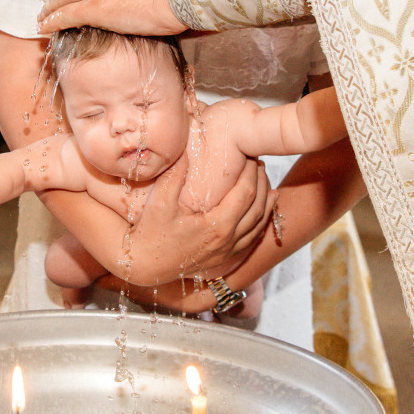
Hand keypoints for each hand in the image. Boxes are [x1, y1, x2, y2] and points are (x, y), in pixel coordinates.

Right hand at [115, 156, 273, 284]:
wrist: (144, 265)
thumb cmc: (150, 233)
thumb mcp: (160, 202)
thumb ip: (174, 175)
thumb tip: (186, 149)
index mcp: (217, 226)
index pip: (245, 194)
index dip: (251, 173)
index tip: (250, 155)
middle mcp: (228, 241)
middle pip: (258, 208)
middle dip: (262, 183)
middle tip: (259, 163)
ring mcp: (227, 252)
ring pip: (259, 225)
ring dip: (266, 203)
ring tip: (268, 184)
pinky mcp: (224, 258)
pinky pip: (251, 239)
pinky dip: (261, 223)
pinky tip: (263, 212)